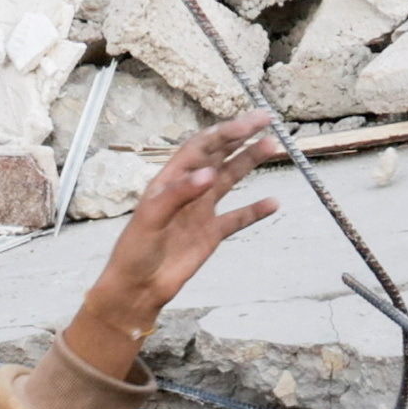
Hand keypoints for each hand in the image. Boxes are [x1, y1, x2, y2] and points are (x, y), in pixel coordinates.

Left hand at [60, 115, 281, 380]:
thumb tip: (208, 173)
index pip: (201, 148)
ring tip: (272, 146)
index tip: (248, 124)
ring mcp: (201, 210)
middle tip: (266, 121)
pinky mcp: (211, 234)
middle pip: (218, 155)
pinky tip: (272, 203)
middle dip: (241, 137)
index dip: (224, 133)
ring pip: (230, 179)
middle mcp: (188, 189)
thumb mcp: (151, 219)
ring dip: (249, 162)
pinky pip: (238, 218)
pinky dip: (255, 210)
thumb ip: (179, 194)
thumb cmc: (135, 251)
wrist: (137, 287)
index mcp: (170, 179)